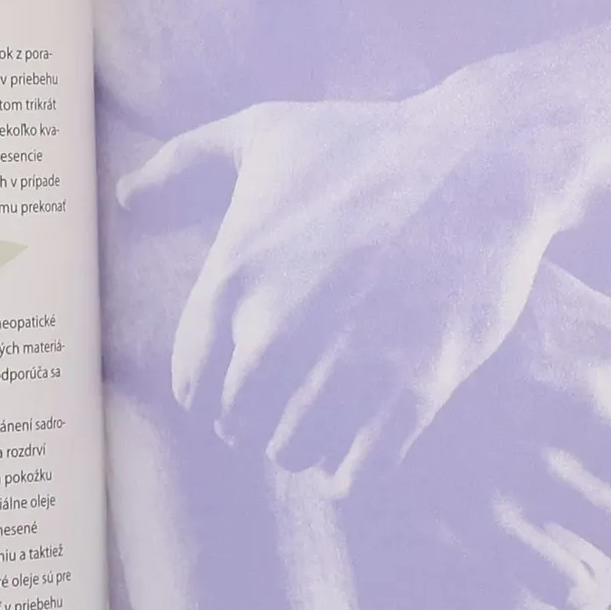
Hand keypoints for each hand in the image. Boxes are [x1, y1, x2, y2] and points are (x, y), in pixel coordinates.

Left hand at [118, 60, 586, 489]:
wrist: (487, 158)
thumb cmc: (369, 142)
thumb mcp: (263, 133)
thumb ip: (182, 165)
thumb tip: (124, 199)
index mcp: (232, 279)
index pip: (193, 384)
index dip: (218, 388)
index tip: (248, 376)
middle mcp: (277, 330)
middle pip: (238, 425)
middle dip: (260, 417)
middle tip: (296, 395)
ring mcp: (346, 364)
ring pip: (294, 452)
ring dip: (308, 442)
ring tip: (333, 412)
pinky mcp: (413, 391)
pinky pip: (357, 476)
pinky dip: (355, 471)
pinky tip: (370, 438)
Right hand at [412, 261, 610, 609]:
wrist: (334, 347)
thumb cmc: (446, 319)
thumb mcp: (535, 296)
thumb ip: (610, 331)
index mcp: (605, 336)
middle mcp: (580, 400)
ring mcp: (531, 463)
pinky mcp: (478, 516)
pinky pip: (570, 585)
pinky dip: (577, 585)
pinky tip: (559, 563)